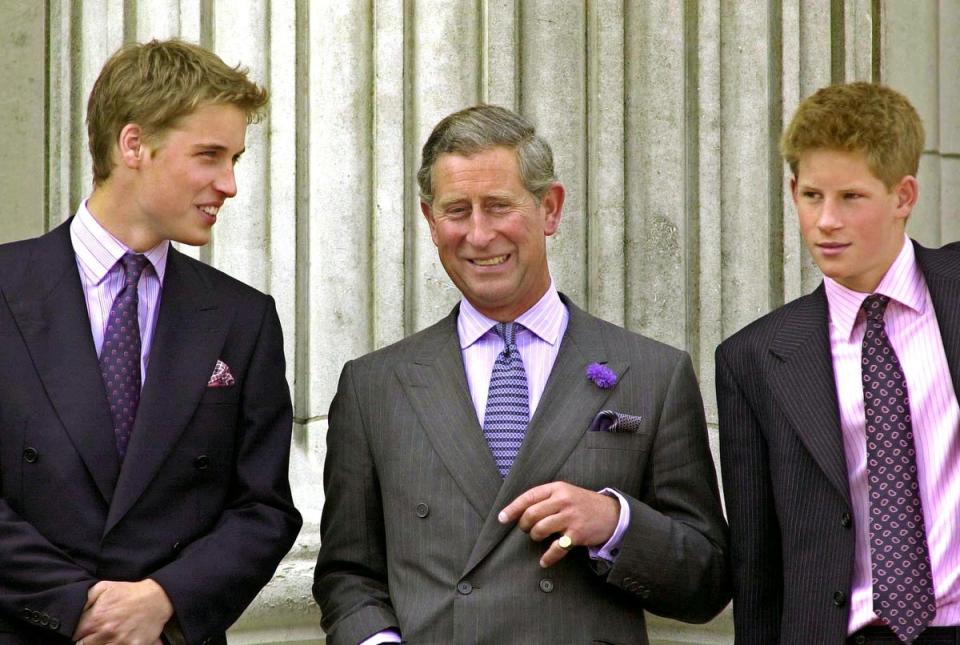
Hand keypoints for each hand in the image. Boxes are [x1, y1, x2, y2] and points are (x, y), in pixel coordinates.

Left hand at [73, 579, 172, 644]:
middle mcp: (106, 632)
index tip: (82, 632)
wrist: (157, 598)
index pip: (73, 636)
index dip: (76, 635)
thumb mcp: (104, 587)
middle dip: (86, 641)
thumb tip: (70, 611)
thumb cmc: (128, 593)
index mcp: (96, 618)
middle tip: (94, 635)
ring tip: (105, 638)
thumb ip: (84, 599)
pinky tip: (116, 640)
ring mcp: (120, 642)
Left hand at [498, 481, 619, 567]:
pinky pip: (556, 548)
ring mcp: (571, 517)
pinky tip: (544, 561)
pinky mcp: (577, 534)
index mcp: (558, 488)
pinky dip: (548, 557)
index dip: (513, 508)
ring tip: (538, 537)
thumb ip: (546, 499)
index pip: (529, 496)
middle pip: (531, 514)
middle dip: (524, 525)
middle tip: (526, 529)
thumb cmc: (583, 504)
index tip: (501, 519)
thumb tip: (520, 511)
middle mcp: (563, 500)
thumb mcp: (566, 493)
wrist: (613, 514)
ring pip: (540, 529)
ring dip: (535, 537)